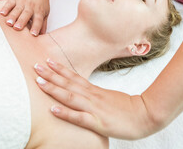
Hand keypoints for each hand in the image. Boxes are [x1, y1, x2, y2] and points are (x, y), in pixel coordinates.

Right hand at [0, 0, 49, 35]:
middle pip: (26, 15)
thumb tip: (42, 36)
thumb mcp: (45, 13)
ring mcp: (23, 1)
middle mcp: (31, 6)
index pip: (38, 20)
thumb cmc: (41, 3)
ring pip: (17, 9)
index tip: (33, 34)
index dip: (36, 27)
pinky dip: (6, 8)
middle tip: (17, 28)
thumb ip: (43, 24)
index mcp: (39, 11)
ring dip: (12, 16)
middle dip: (21, 21)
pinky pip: (10, 3)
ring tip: (8, 23)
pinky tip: (2, 13)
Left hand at [33, 59, 159, 138]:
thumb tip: (84, 94)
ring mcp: (94, 108)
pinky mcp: (98, 122)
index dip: (59, 69)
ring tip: (39, 82)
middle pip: (68, 83)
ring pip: (70, 97)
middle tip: (35, 66)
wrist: (147, 114)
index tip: (47, 61)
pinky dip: (65, 113)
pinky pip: (79, 117)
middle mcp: (92, 96)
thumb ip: (95, 96)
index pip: (74, 77)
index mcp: (94, 91)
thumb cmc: (128, 107)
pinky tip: (52, 109)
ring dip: (54, 89)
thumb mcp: (109, 98)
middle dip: (50, 75)